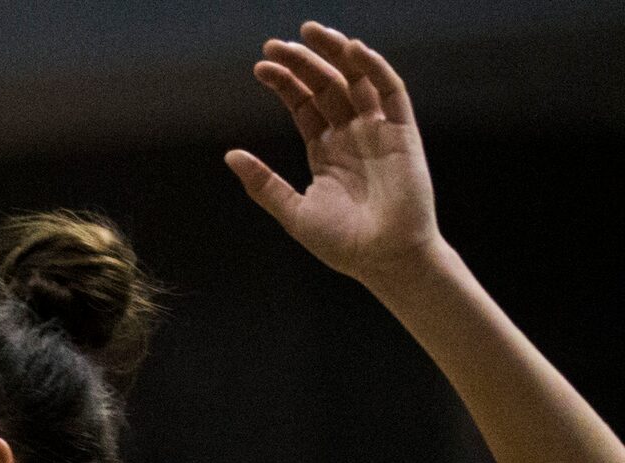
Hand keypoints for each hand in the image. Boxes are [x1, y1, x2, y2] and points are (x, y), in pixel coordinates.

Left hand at [227, 24, 442, 291]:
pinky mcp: (403, 132)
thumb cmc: (342, 243)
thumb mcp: (294, 211)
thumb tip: (230, 155)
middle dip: (303, 62)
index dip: (285, 84)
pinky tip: (352, 50)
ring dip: (336, 54)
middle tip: (275, 44)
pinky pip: (392, 91)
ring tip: (311, 32)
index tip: (260, 67)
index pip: (304, 106)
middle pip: (326, 86)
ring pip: (357, 80)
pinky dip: (374, 68)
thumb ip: (264, 184)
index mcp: (325, 151)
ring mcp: (378, 130)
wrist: (384, 259)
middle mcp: (352, 135)